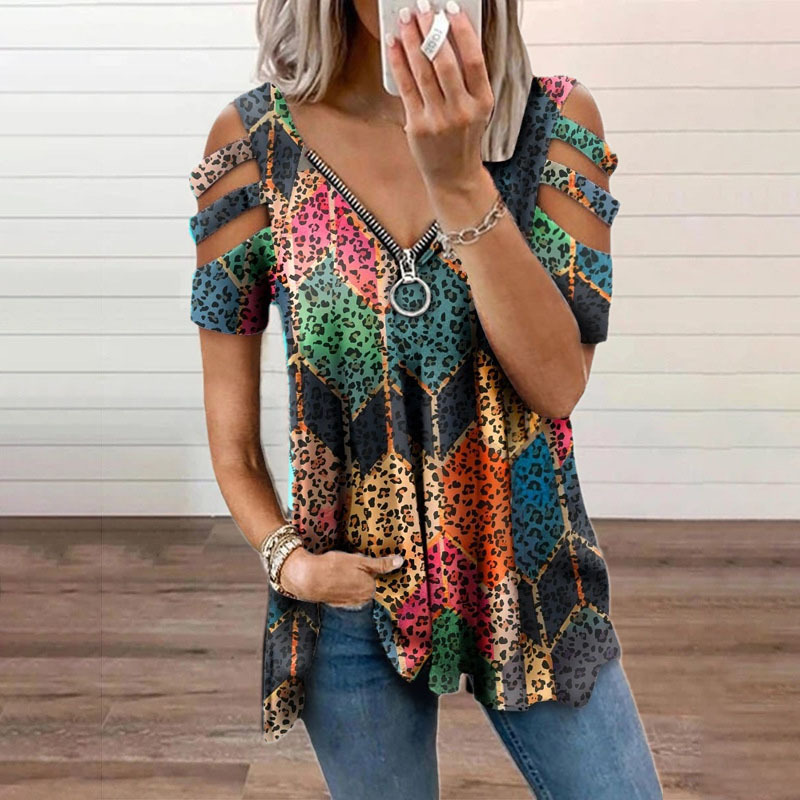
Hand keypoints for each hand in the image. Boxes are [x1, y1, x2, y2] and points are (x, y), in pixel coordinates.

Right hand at [278, 546, 404, 605]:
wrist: (306, 578)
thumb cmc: (333, 567)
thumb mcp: (359, 561)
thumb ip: (381, 564)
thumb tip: (400, 562)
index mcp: (370, 588)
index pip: (376, 575)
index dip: (368, 565)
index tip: (360, 560)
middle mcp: (361, 599)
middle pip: (366, 582)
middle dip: (360, 573)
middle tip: (347, 563)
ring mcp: (349, 602)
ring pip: (355, 586)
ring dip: (350, 578)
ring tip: (339, 569)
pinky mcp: (337, 602)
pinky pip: (344, 591)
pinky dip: (341, 584)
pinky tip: (333, 576)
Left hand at [385, 1, 493, 192]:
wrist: (454, 175)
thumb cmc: (464, 137)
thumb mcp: (478, 109)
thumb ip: (468, 79)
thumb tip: (448, 37)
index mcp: (483, 102)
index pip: (474, 60)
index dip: (462, 31)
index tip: (450, 10)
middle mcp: (462, 111)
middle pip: (445, 62)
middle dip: (431, 30)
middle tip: (421, 8)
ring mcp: (439, 120)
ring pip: (423, 72)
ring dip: (412, 41)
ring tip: (405, 20)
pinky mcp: (417, 126)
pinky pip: (406, 87)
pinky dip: (398, 63)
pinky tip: (394, 45)